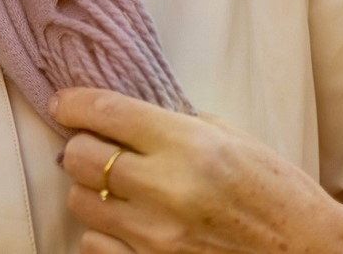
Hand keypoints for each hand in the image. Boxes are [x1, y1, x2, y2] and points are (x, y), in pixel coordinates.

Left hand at [52, 88, 342, 252]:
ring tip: (119, 189)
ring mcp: (157, 236)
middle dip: (82, 147)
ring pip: (80, 202)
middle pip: (79, 157)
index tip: (63, 104)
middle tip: (98, 148)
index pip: (104, 112)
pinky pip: (93, 244)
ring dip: (92, 191)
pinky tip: (128, 224)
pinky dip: (103, 233)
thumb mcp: (234, 141)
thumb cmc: (279, 195)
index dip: (73, 103)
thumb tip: (123, 114)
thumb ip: (176, 124)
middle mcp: (168, 189)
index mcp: (190, 146)